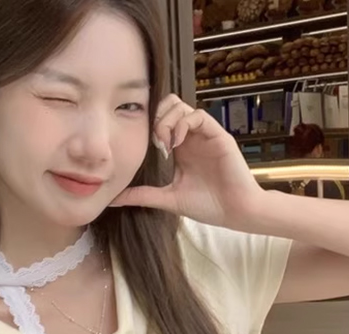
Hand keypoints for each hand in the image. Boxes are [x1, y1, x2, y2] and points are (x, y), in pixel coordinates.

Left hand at [110, 94, 264, 227]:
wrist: (236, 213)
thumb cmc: (208, 206)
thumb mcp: (168, 199)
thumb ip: (142, 195)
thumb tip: (113, 198)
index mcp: (180, 148)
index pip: (160, 120)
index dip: (148, 125)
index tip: (145, 147)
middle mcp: (191, 137)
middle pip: (168, 106)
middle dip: (156, 118)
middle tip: (155, 142)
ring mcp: (205, 135)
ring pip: (181, 106)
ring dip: (167, 120)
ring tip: (165, 144)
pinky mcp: (218, 136)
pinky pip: (198, 115)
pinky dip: (184, 124)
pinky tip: (178, 143)